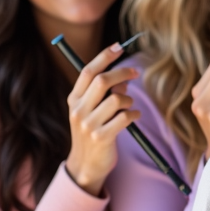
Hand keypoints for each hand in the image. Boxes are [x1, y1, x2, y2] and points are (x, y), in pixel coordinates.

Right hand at [65, 43, 140, 195]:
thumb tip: (124, 78)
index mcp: (74, 99)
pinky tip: (133, 116)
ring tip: (129, 105)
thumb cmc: (93, 131)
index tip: (119, 46)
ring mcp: (89, 124)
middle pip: (102, 81)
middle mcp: (78, 110)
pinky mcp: (101, 137)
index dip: (105, 56)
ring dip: (128, 99)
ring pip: (116, 99)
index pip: (88, 71)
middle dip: (122, 73)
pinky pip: (124, 117)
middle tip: (135, 72)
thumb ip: (105, 93)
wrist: (86, 165)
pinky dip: (133, 113)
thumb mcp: (93, 110)